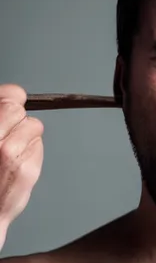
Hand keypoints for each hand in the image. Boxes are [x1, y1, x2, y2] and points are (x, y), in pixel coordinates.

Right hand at [0, 84, 45, 252]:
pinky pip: (38, 145)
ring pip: (34, 126)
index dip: (12, 96)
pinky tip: (17, 162)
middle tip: (9, 132)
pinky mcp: (26, 168)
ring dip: (26, 134)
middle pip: (20, 109)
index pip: (10, 95)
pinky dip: (31, 150)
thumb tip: (12, 95)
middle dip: (18, 117)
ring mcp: (10, 152)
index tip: (12, 100)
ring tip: (11, 150)